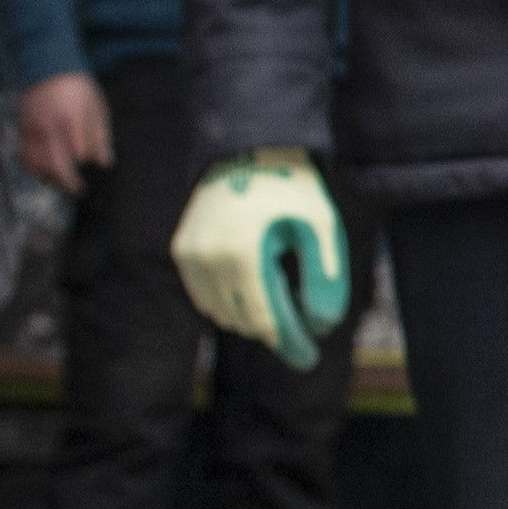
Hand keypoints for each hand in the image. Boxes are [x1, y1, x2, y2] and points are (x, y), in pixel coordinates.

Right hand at [15, 70, 111, 193]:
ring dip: (49, 177)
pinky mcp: (22, 129)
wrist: (48, 67)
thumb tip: (105, 162)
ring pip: (37, 163)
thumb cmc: (79, 89)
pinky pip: (24, 155)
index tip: (94, 163)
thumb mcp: (97, 108)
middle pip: (55, 164)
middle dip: (68, 182)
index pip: (79, 153)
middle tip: (78, 190)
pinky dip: (32, 167)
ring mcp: (33, 129)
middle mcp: (49, 127)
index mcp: (72, 120)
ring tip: (61, 183)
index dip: (87, 160)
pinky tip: (44, 173)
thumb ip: (101, 137)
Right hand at [168, 149, 348, 368]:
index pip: (266, 320)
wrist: (249, 148)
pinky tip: (256, 288)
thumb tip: (320, 327)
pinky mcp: (181, 249)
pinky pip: (204, 296)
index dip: (290, 344)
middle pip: (244, 320)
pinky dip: (230, 301)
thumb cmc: (294, 190)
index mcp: (243, 254)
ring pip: (222, 312)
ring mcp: (188, 254)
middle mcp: (207, 258)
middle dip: (277, 329)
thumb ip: (326, 280)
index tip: (310, 360)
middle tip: (305, 329)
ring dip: (253, 315)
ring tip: (284, 296)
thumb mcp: (323, 230)